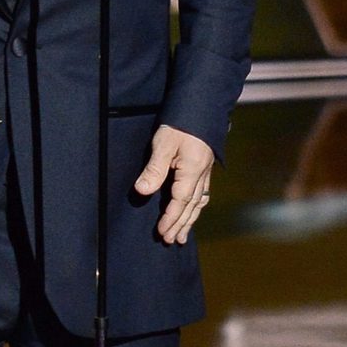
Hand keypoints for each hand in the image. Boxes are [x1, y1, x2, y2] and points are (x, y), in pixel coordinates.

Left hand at [134, 124, 213, 244]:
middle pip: (191, 206)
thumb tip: (142, 191)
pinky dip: (196, 206)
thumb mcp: (163, 144)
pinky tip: (194, 211)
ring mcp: (204, 171)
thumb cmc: (181, 123)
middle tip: (171, 241)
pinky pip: (201, 193)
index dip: (171, 218)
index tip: (162, 233)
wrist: (201, 104)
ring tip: (183, 235)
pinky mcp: (203, 166)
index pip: (180, 202)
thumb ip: (154, 169)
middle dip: (181, 224)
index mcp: (192, 171)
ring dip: (190, 219)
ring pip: (198, 201)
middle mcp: (201, 174)